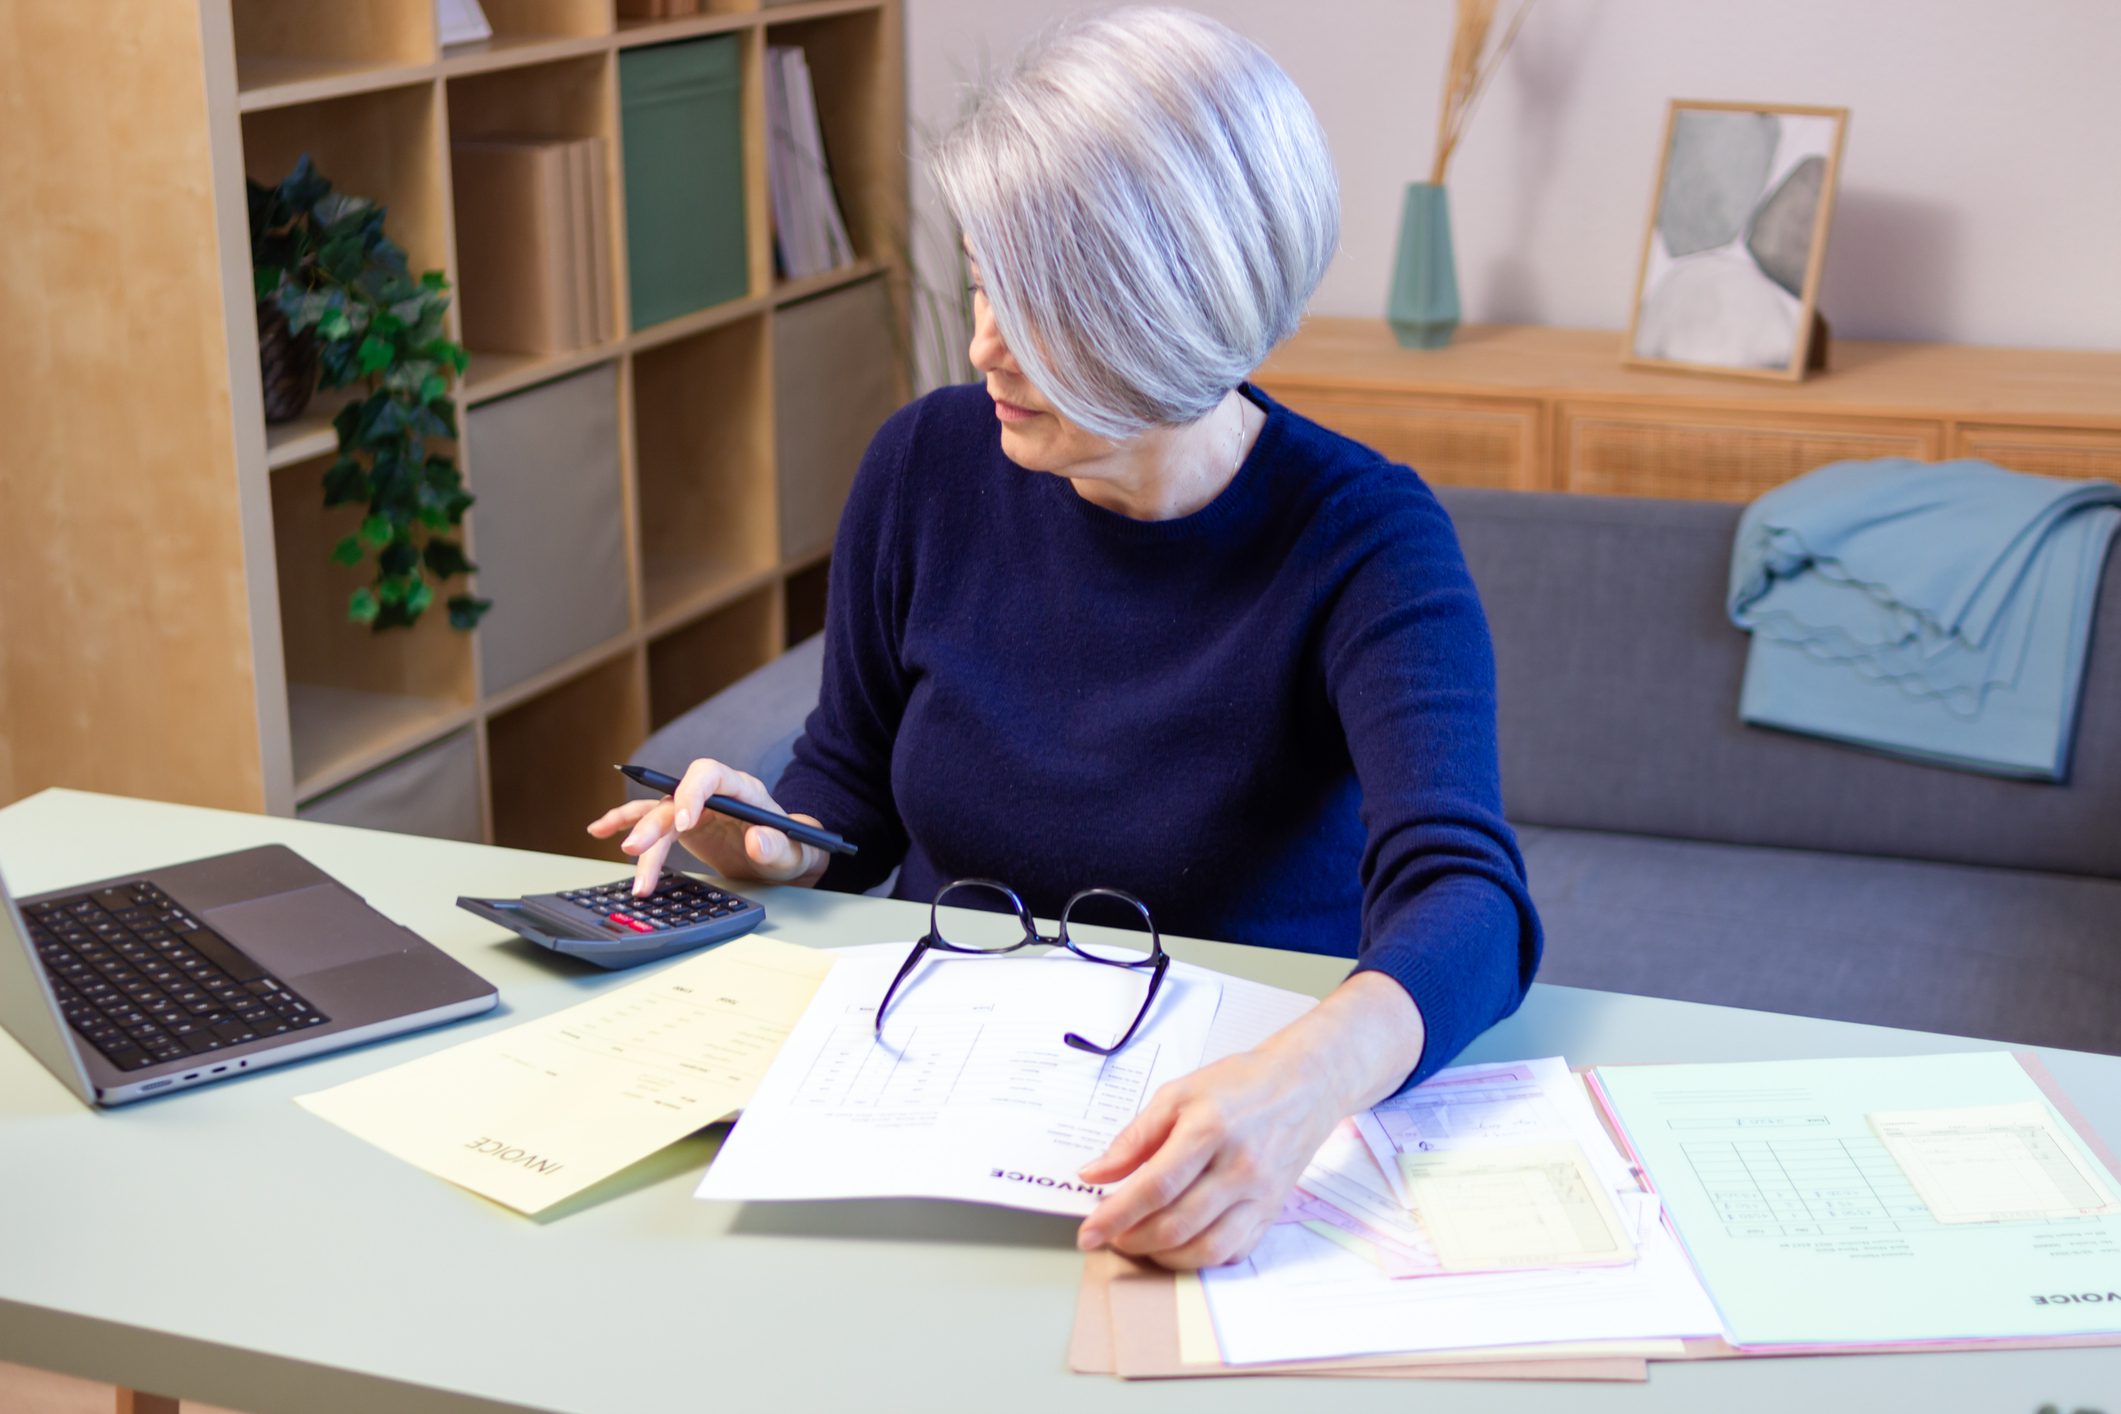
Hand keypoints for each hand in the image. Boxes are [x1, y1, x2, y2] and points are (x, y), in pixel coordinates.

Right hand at [585, 757, 829, 895]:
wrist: (787, 858)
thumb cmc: (793, 851)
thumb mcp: (794, 855)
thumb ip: (778, 847)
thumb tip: (757, 839)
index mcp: (742, 790)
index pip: (709, 775)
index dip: (692, 793)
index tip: (684, 823)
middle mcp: (713, 794)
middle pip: (675, 798)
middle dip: (654, 823)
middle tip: (636, 851)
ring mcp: (696, 808)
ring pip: (658, 812)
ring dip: (635, 830)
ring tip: (617, 848)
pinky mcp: (683, 825)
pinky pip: (650, 820)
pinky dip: (624, 823)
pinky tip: (599, 830)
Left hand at [1075, 1048, 1340, 1268]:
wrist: (1304, 1086)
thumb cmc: (1238, 1086)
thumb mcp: (1178, 1094)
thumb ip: (1134, 1137)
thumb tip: (1095, 1174)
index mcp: (1209, 1131)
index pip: (1155, 1186)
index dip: (1116, 1215)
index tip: (1089, 1232)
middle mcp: (1238, 1168)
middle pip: (1177, 1224)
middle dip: (1133, 1240)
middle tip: (1111, 1237)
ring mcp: (1259, 1195)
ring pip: (1205, 1249)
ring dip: (1163, 1257)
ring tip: (1140, 1243)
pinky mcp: (1271, 1212)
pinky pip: (1232, 1252)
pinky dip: (1198, 1258)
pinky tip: (1178, 1245)